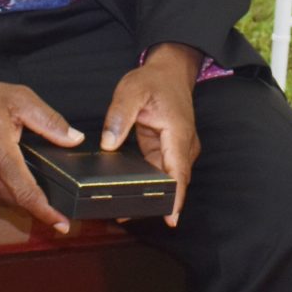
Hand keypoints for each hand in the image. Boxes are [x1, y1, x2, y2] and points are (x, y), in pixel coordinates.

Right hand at [0, 69, 84, 233]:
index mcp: (0, 157)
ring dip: (22, 203)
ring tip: (41, 201)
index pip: (27, 195)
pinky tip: (16, 187)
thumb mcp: (19, 100)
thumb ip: (49, 122)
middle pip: (17, 203)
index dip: (47, 213)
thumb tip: (74, 139)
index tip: (63, 225)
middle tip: (59, 214)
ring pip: (3, 201)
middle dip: (39, 210)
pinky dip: (5, 195)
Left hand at [100, 46, 201, 225]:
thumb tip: (108, 144)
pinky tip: (129, 195)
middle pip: (174, 182)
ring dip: (152, 196)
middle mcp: (183, 147)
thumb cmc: (154, 81)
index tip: (170, 219)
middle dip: (157, 202)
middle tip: (127, 215)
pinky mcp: (166, 153)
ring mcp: (176, 151)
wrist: (170, 72)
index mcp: (178, 133)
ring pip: (168, 181)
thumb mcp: (131, 91)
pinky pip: (160, 174)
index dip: (175, 197)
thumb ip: (119, 116)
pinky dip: (148, 185)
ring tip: (124, 211)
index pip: (178, 171)